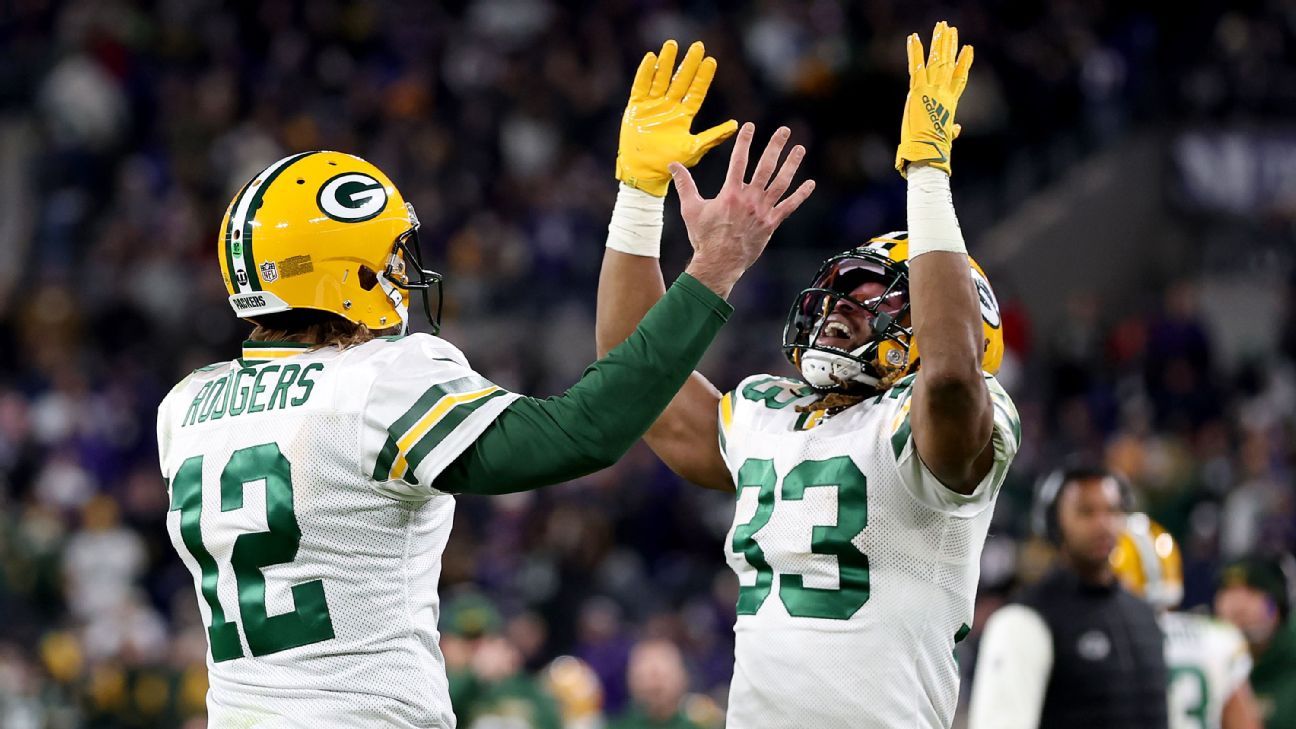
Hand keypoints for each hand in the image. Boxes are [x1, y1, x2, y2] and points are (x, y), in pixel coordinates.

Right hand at [616, 40, 737, 196]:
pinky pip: (641, 86)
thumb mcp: (694, 149)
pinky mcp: (636, 107)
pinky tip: (651, 58)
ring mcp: (652, 105)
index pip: (695, 92)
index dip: (703, 77)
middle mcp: (669, 107)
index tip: (711, 61)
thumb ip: (713, 136)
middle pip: (680, 80)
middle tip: (698, 46)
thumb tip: (735, 126)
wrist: (643, 172)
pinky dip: (645, 72)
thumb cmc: (669, 163)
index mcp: (683, 116)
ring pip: (661, 78)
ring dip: (667, 62)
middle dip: (688, 64)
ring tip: (673, 44)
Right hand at [672, 123, 815, 297]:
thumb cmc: (704, 237)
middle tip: (784, 130)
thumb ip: (685, 185)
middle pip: (766, 166)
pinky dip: (800, 195)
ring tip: (799, 149)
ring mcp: (762, 211)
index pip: (739, 160)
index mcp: (731, 193)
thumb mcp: (690, 209)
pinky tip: (810, 183)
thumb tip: (673, 165)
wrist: (719, 263)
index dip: (744, 141)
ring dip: (791, 164)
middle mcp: (749, 199)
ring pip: (781, 183)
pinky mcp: (771, 224)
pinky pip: (789, 207)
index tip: (749, 126)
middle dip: (775, 146)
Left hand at [894, 21, 972, 177]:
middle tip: (950, 28)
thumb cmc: (935, 148)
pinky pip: (916, 66)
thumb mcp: (947, 136)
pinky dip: (915, 51)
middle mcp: (943, 93)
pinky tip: (914, 37)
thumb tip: (958, 130)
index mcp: (950, 103)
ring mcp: (932, 89)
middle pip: (949, 64)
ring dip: (938, 42)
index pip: (960, 78)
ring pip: (937, 60)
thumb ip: (953, 130)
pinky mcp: (918, 90)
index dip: (964, 63)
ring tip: (941, 26)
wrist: (927, 149)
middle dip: (949, 45)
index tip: (968, 48)